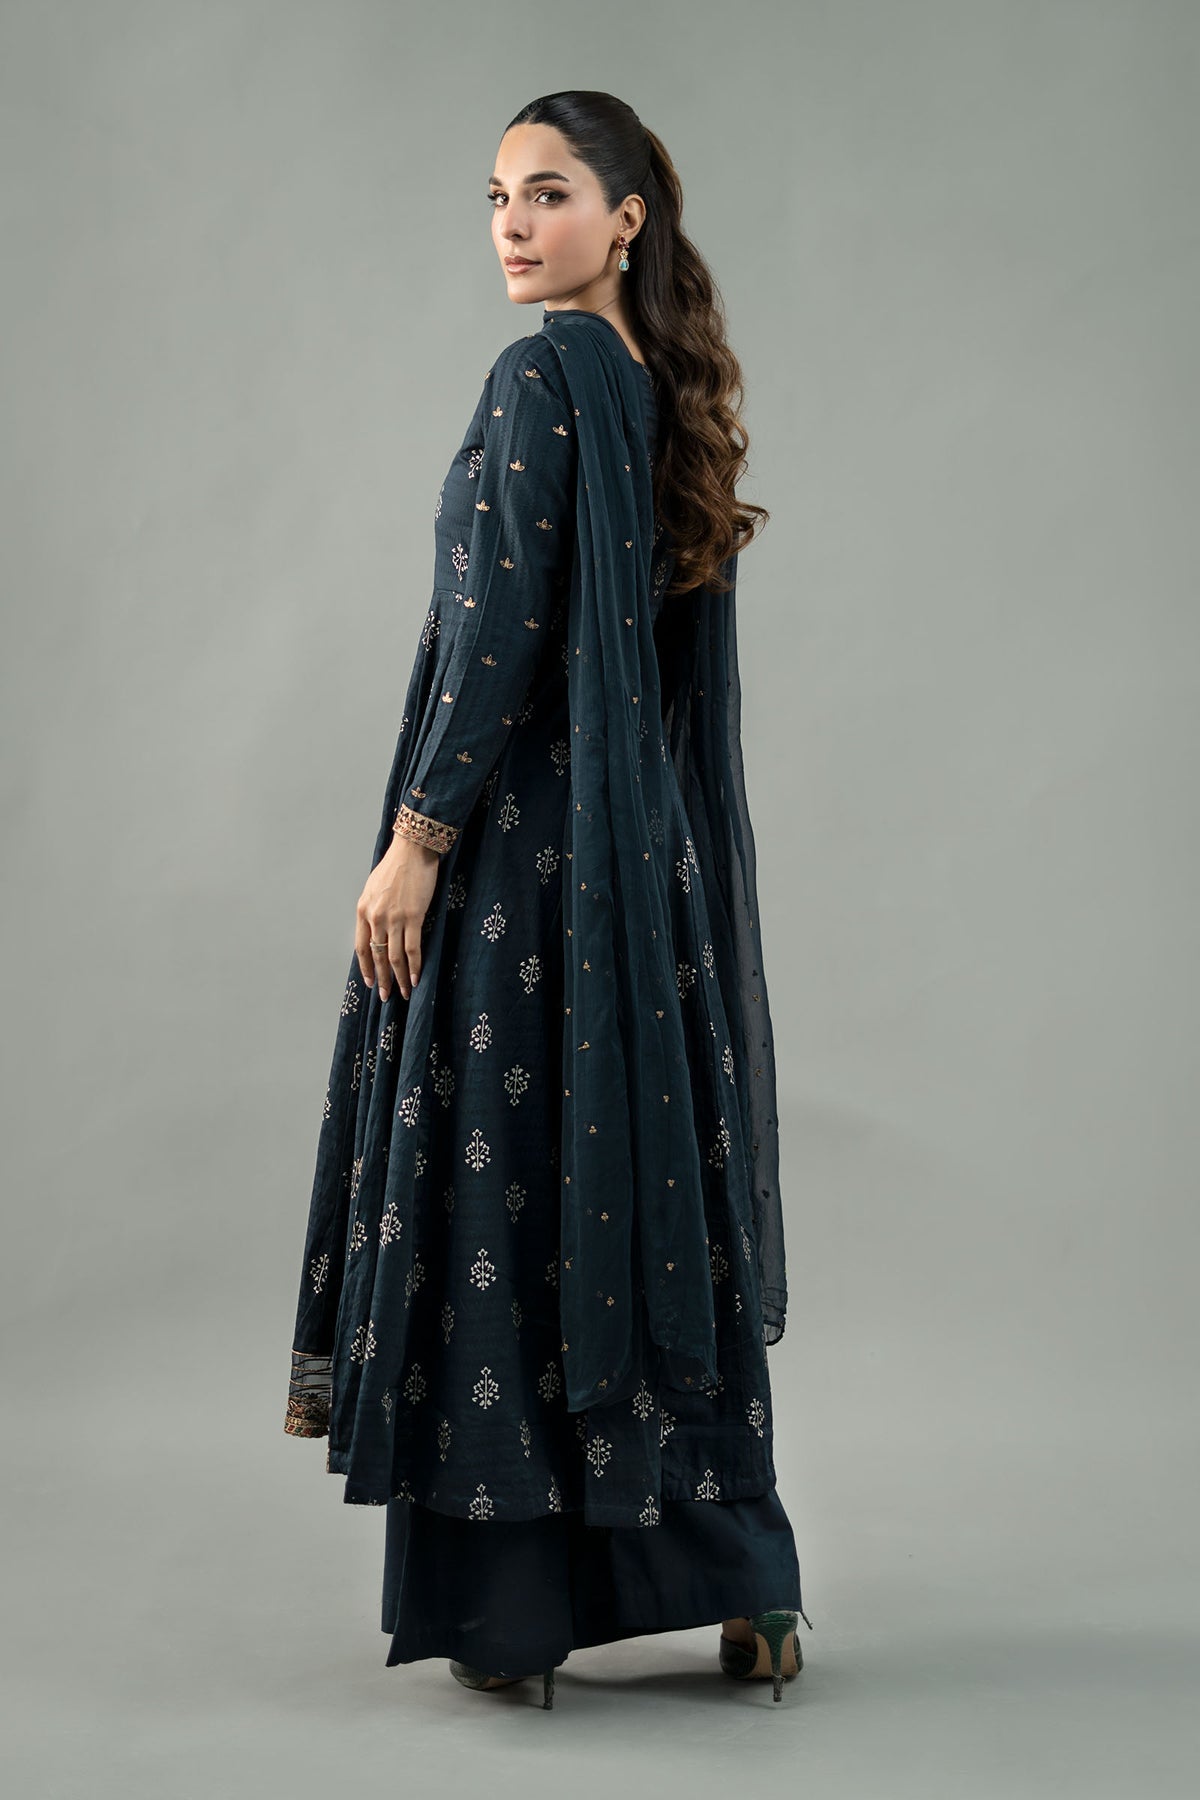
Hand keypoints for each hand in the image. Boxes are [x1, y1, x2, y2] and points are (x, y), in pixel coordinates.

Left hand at [355, 833, 441, 1001]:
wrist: (412, 850)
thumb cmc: (395, 867)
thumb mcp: (373, 889)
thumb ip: (373, 910)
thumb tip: (377, 930)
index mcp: (363, 910)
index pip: (361, 947)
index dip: (366, 968)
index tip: (369, 982)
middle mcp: (375, 917)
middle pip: (378, 956)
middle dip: (382, 979)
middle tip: (386, 995)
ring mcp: (394, 918)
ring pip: (394, 956)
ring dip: (399, 977)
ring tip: (404, 992)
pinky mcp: (413, 916)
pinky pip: (412, 948)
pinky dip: (414, 966)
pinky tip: (415, 978)